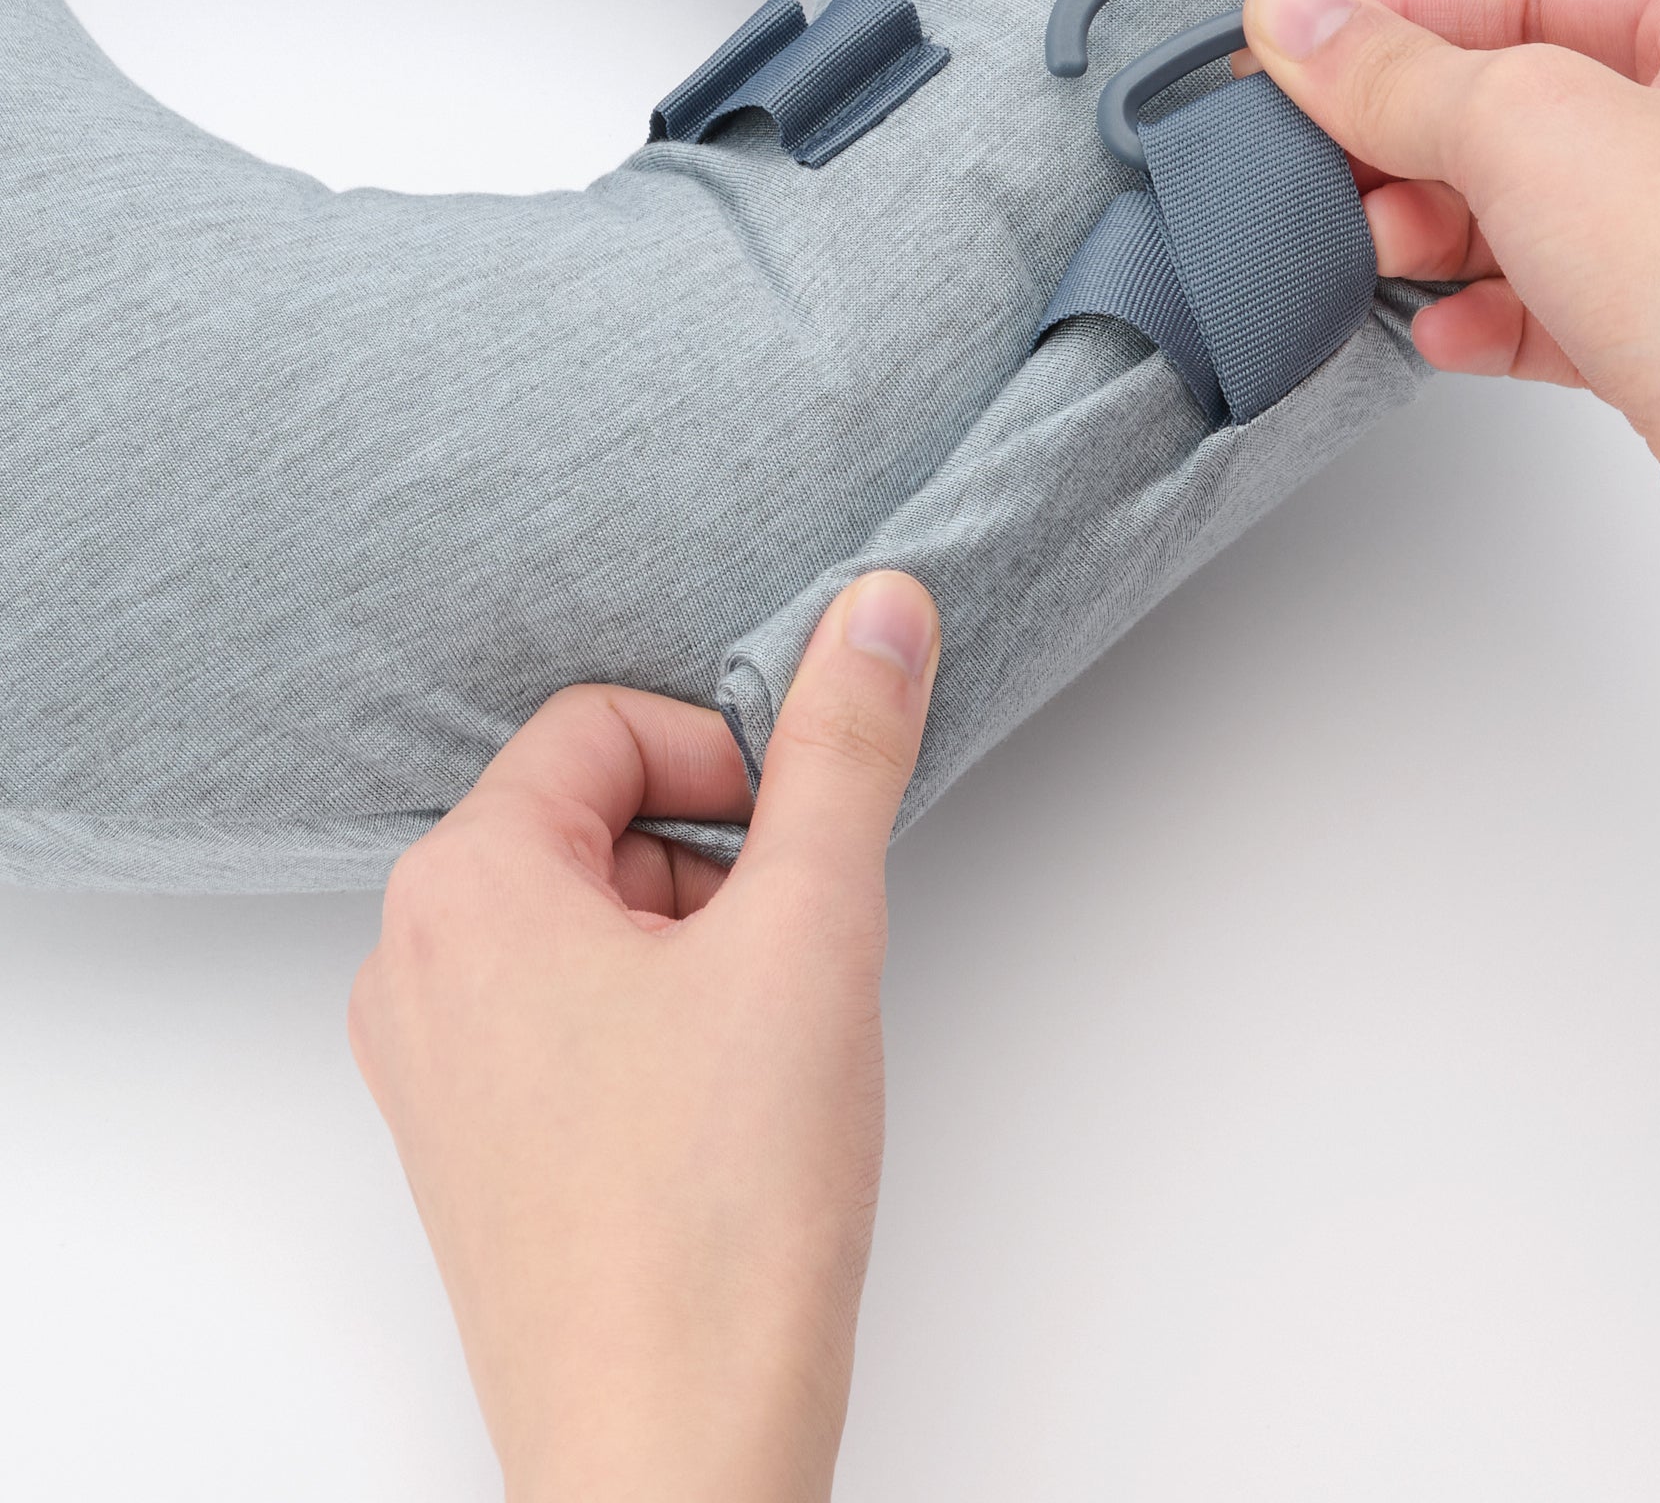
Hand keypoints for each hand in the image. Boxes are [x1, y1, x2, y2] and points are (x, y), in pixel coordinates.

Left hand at [349, 570, 940, 1502]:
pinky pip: (571, 1008)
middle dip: (718, 860)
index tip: (802, 842)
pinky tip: (725, 1106)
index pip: (604, 725)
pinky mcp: (475, 1142)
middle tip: (791, 957)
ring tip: (764, 1046)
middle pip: (594, 817)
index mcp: (462, 888)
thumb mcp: (809, 932)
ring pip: (593, 915)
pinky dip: (664, 1016)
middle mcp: (416, 965)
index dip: (728, 761)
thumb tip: (879, 606)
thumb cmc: (720, 1210)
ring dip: (699, 940)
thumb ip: (844, 750)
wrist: (675, 1456)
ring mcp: (436, 1064)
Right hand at [1243, 0, 1659, 1175]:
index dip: (1400, 13)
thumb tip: (1286, 10)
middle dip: (1414, 133)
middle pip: (1541, 100)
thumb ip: (1396, 75)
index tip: (1280, 47)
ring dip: (1443, 232)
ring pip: (1544, 214)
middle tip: (1301, 162)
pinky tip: (1423, 336)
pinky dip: (1485, 314)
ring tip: (1356, 260)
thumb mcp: (1538, 141)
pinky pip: (1561, 310)